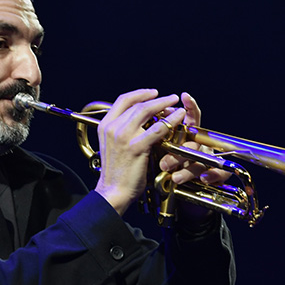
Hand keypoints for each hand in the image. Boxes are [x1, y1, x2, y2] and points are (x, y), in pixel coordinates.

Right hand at [94, 89, 183, 214]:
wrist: (112, 191)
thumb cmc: (115, 173)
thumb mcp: (112, 146)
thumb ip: (120, 131)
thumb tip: (137, 120)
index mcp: (105, 125)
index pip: (123, 100)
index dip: (140, 94)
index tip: (152, 93)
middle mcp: (112, 128)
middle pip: (137, 104)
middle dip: (156, 98)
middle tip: (170, 97)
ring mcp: (124, 136)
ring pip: (147, 111)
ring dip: (164, 104)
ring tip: (176, 103)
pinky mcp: (136, 147)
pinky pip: (158, 128)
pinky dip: (171, 120)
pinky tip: (179, 118)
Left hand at [158, 92, 231, 222]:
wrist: (175, 191)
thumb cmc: (165, 166)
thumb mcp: (160, 149)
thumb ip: (156, 136)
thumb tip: (139, 122)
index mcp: (189, 135)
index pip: (192, 117)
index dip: (190, 106)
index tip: (185, 96)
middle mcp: (199, 145)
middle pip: (194, 143)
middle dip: (179, 152)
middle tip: (164, 164)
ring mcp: (208, 158)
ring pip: (203, 160)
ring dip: (189, 169)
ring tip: (175, 177)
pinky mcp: (216, 173)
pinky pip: (218, 173)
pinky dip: (212, 175)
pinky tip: (204, 178)